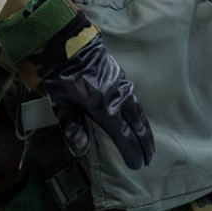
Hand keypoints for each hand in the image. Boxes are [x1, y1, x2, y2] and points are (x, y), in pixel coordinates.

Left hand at [40, 35, 153, 171]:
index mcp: (103, 109)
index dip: (132, 152)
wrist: (68, 45)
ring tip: (150, 145)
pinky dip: (141, 115)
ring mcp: (123, 87)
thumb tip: (82, 150)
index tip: (137, 165)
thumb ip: (72, 128)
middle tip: (149, 160)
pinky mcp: (122, 78)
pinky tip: (141, 120)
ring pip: (139, 113)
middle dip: (144, 145)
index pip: (123, 137)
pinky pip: (136, 101)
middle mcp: (118, 99)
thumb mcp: (61, 105)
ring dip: (146, 131)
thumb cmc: (61, 77)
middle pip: (137, 127)